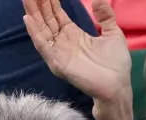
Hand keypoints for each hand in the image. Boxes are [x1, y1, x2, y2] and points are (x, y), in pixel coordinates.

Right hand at [22, 0, 132, 119]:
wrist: (117, 86)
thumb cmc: (115, 64)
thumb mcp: (112, 33)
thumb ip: (105, 16)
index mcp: (73, 35)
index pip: (57, 16)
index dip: (51, 3)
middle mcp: (62, 43)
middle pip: (46, 20)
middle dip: (39, 5)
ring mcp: (58, 52)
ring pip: (41, 29)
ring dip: (33, 14)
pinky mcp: (57, 62)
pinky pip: (43, 45)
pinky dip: (34, 32)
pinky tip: (28, 19)